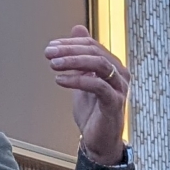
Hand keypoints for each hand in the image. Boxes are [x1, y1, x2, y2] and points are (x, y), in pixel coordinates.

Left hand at [45, 27, 128, 164]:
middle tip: (49, 52)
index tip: (51, 46)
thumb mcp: (82, 78)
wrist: (98, 141)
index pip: (92, 45)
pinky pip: (97, 85)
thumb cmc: (92, 112)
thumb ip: (80, 56)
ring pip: (99, 64)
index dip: (71, 43)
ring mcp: (119, 88)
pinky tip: (60, 80)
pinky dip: (77, 80)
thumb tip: (77, 28)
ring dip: (73, 61)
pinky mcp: (114, 103)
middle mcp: (120, 74)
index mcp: (113, 66)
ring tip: (53, 64)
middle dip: (69, 50)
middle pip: (95, 52)